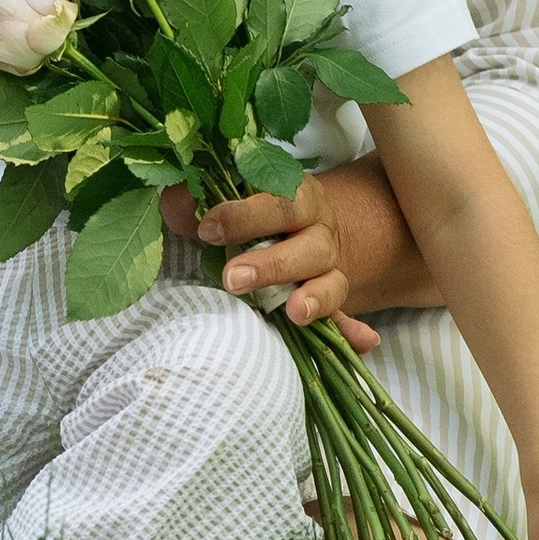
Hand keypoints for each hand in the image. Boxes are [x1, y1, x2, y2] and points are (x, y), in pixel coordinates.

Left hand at [163, 172, 380, 352]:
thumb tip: (174, 203)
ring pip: (331, 283)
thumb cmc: (258, 214)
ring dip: (315, 298)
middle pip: (307, 245)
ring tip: (295, 313)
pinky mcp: (333, 303)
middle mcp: (320, 233)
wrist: (313, 227)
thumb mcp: (235, 200)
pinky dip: (354, 332)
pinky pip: (347, 319)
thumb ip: (199, 202)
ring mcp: (330, 270)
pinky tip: (365, 340)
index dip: (244, 215)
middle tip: (233, 279)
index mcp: (298, 199)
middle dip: (271, 264)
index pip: (278, 202)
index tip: (208, 229)